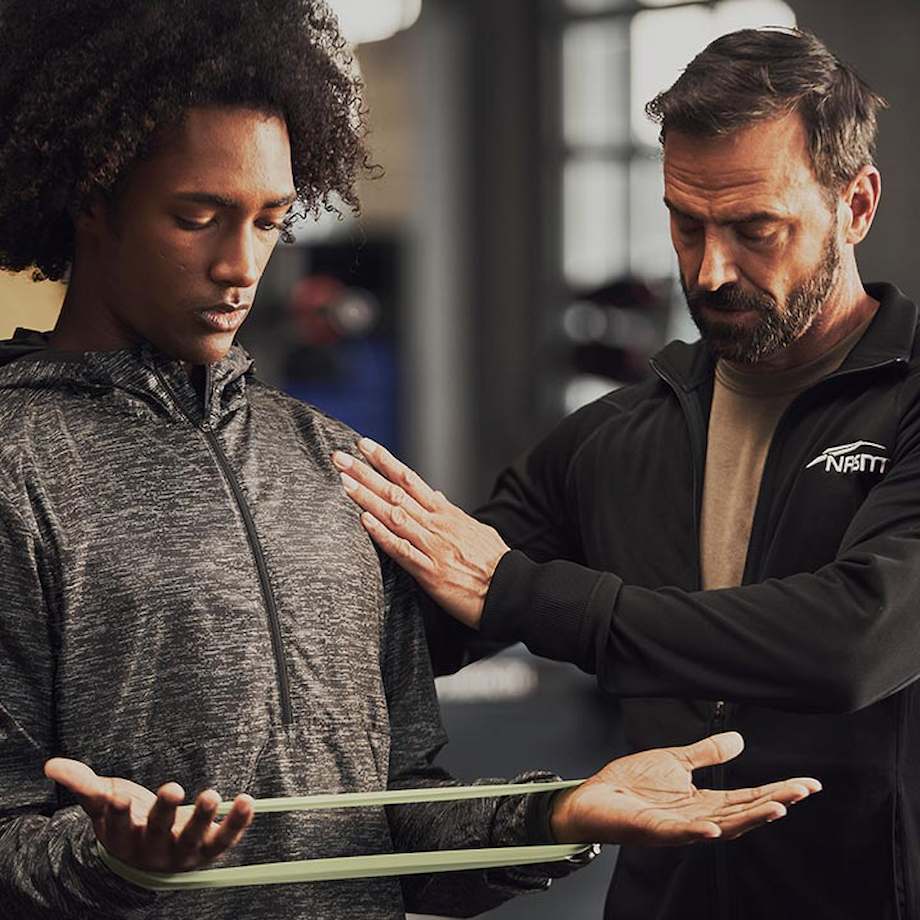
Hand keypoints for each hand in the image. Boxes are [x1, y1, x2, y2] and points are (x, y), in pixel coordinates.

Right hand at [44, 758, 253, 871]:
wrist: (150, 858)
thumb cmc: (127, 821)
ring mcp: (183, 851)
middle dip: (164, 811)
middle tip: (172, 788)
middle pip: (157, 831)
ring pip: (193, 838)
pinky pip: (225, 839)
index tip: (117, 797)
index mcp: (123, 837)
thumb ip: (81, 783)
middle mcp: (153, 848)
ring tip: (212, 794)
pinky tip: (247, 801)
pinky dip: (238, 822)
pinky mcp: (209, 849)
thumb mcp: (103, 803)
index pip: (119, 826)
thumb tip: (50, 765)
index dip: (118, 813)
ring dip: (203, 818)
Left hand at [332, 438, 506, 628]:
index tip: (364, 445)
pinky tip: (365, 522)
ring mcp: (432, 546)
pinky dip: (383, 535)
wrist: (513, 590)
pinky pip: (402, 550)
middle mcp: (436, 524)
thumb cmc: (494, 562)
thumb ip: (450, 512)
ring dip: (367, 498)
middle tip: (340, 457)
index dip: (385, 461)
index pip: (410, 479)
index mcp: (445, 513)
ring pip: (394, 515)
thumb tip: (434, 494)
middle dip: (365, 473)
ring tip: (344, 481)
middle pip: (395, 491)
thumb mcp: (474, 528)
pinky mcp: (430, 572)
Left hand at [549, 732, 820, 845]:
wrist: (592, 797)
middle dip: (774, 803)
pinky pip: (679, 834)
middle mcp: (697, 818)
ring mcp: (677, 827)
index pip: (748, 797)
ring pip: (721, 826)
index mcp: (703, 802)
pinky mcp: (654, 830)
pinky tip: (715, 829)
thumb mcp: (675, 762)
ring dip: (749, 819)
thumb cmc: (630, 784)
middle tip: (802, 792)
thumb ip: (706, 754)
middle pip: (743, 813)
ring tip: (778, 807)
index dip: (777, 790)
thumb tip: (739, 740)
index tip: (807, 783)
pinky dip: (698, 833)